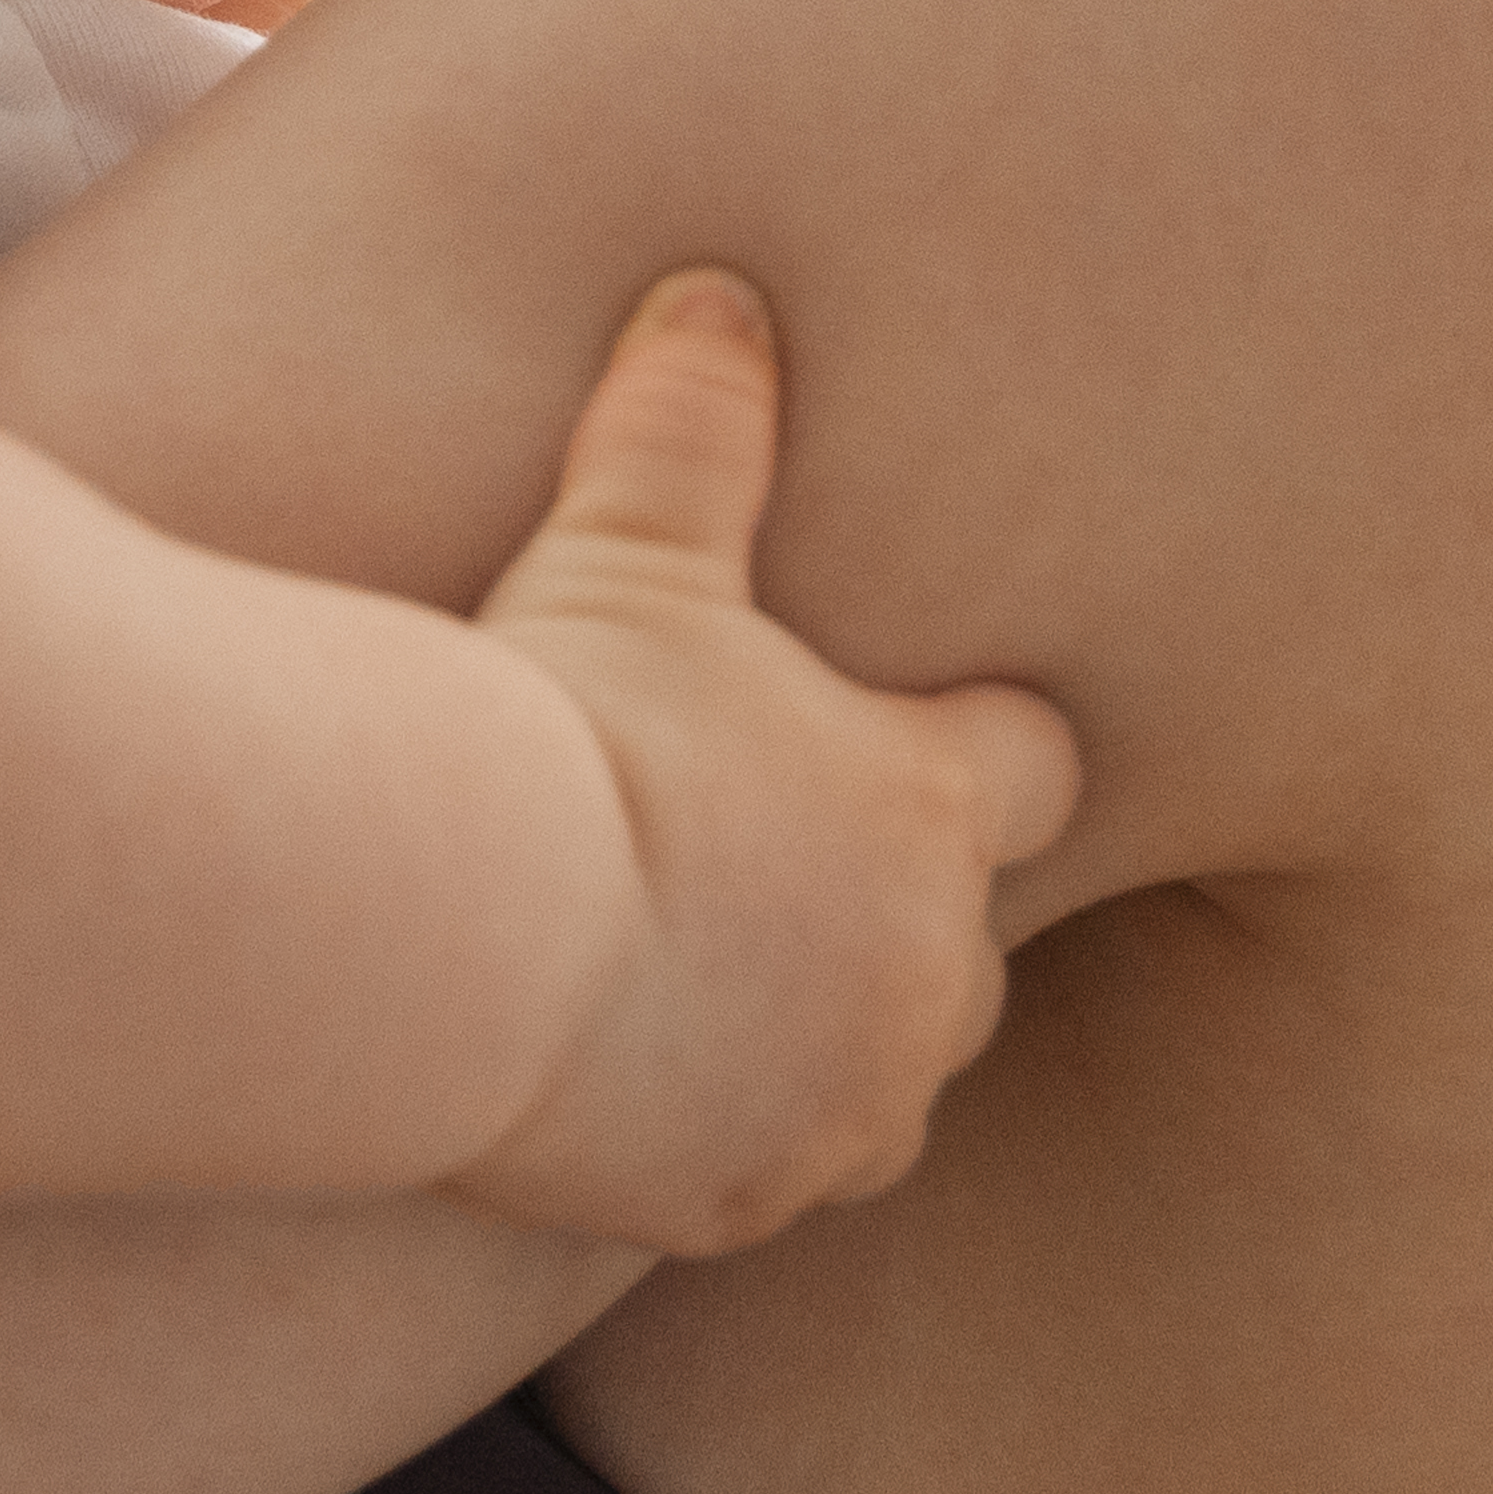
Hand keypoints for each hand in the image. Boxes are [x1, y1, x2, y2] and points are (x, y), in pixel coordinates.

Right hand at [443, 271, 1085, 1257]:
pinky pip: (778, 1176)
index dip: (971, 746)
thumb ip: (688, 416)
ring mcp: (844, 1104)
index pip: (1036, 768)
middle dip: (895, 909)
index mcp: (933, 806)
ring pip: (888, 1081)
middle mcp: (925, 974)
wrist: (456, 927)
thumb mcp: (626, 536)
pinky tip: (645, 1084)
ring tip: (722, 983)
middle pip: (967, 946)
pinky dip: (732, 1137)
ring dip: (828, 1036)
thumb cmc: (561, 716)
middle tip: (785, 863)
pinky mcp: (744, 1201)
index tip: (902, 733)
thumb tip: (718, 292)